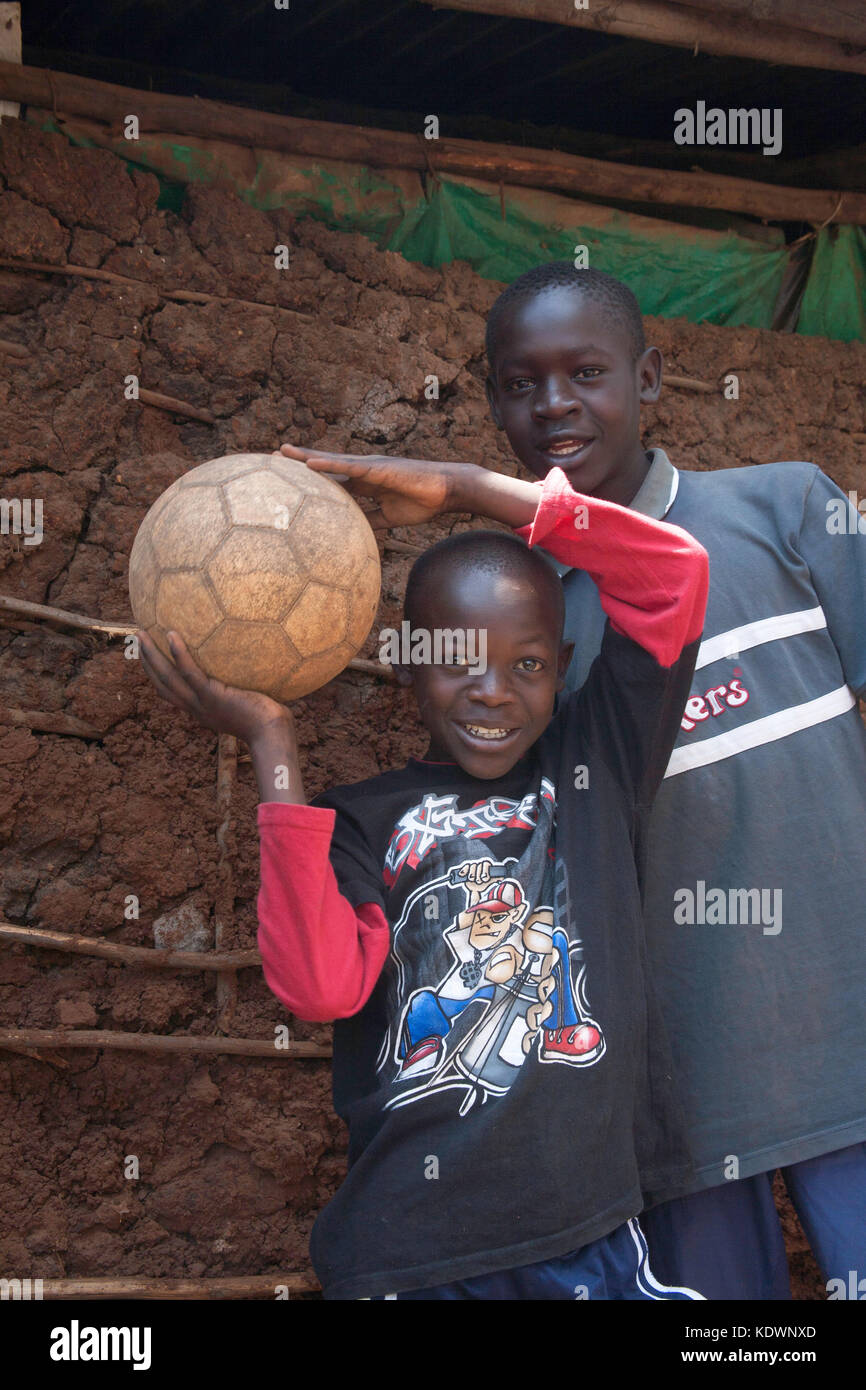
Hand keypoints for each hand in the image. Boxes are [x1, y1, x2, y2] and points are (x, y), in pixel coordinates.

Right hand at [138, 629, 295, 749]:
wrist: (272, 734)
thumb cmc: (267, 718)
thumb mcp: (246, 701)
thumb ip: (239, 686)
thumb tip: (248, 661)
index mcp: (200, 709)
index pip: (169, 691)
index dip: (155, 673)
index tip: (149, 654)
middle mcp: (195, 708)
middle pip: (161, 683)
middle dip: (145, 660)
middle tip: (138, 637)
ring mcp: (201, 702)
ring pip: (167, 677)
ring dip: (151, 655)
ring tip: (142, 633)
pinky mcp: (212, 696)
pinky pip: (190, 673)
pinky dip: (178, 654)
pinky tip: (172, 635)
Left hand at [280, 442, 478, 527]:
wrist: (445, 492)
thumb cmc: (422, 502)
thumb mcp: (389, 517)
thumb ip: (370, 520)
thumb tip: (353, 533)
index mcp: (364, 483)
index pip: (330, 481)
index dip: (308, 480)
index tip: (286, 479)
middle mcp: (362, 471)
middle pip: (324, 466)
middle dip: (298, 462)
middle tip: (272, 458)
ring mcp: (368, 467)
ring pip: (330, 461)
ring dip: (305, 457)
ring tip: (281, 452)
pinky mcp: (377, 469)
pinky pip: (347, 467)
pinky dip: (327, 465)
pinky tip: (308, 463)